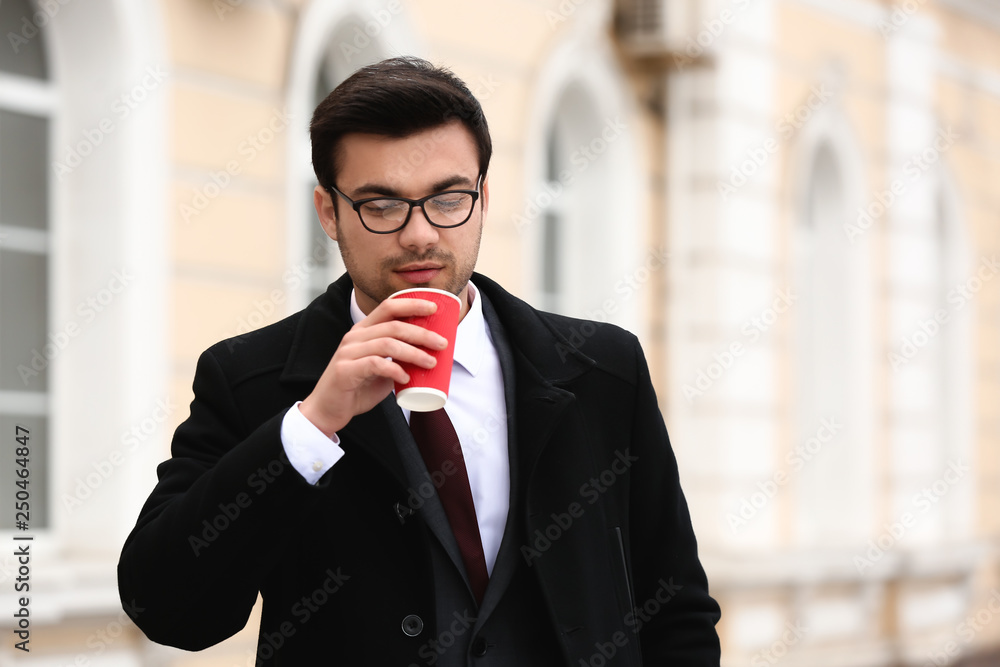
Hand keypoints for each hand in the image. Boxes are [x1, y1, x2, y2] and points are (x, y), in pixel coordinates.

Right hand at [299, 297, 447, 436]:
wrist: (327, 410)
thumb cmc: (356, 388)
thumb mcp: (381, 369)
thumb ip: (398, 360)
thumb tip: (428, 357)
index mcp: (364, 331)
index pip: (388, 307)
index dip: (412, 304)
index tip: (434, 308)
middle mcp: (355, 337)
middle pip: (393, 325)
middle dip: (421, 333)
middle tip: (442, 344)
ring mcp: (348, 352)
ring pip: (387, 344)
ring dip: (413, 352)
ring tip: (431, 362)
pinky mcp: (345, 371)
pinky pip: (374, 364)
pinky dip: (394, 369)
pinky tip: (406, 377)